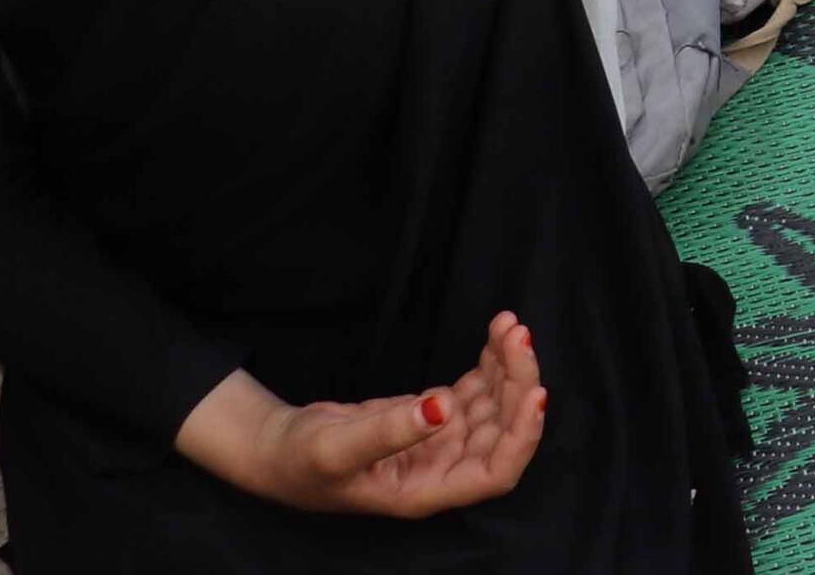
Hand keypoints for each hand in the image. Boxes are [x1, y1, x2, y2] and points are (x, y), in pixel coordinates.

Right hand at [178, 318, 542, 517]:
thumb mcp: (337, 448)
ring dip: (508, 366)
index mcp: (426, 490)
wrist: (278, 449)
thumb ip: (388, 432)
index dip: (521, 437)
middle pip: (501, 430)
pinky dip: (490, 362)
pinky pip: (476, 390)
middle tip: (517, 335)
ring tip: (509, 325)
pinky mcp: (435, 416)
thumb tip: (441, 408)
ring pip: (494, 404)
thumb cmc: (301, 461)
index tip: (536, 392)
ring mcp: (442, 441)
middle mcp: (442, 468)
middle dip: (517, 383)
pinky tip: (496, 334)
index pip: (494, 472)